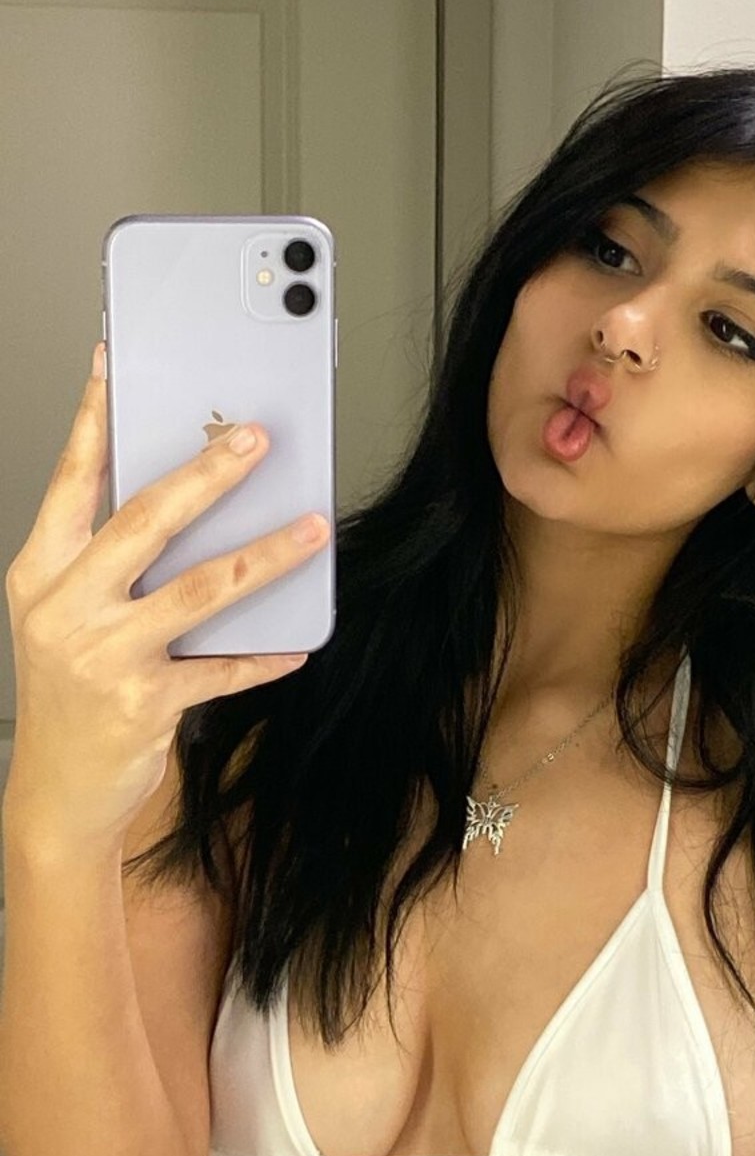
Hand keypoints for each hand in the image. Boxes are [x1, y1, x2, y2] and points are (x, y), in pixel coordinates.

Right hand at [2, 341, 330, 851]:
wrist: (55, 792)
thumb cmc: (67, 693)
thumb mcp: (66, 615)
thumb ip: (111, 562)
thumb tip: (190, 501)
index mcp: (41, 572)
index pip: (72, 479)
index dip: (94, 418)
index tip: (115, 362)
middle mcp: (64, 606)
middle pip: (145, 521)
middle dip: (208, 474)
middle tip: (255, 439)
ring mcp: (102, 655)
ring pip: (200, 588)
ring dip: (265, 554)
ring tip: (312, 528)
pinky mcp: (144, 703)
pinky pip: (222, 669)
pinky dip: (265, 655)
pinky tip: (299, 644)